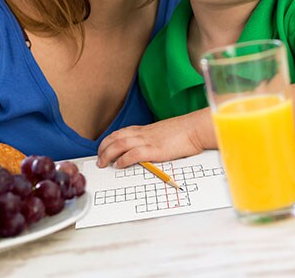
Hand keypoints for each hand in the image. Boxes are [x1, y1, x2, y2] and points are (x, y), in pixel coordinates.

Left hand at [96, 108, 215, 167]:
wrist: (196, 128)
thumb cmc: (184, 132)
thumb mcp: (164, 134)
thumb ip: (154, 140)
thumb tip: (148, 151)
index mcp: (145, 129)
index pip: (121, 132)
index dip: (109, 140)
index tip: (103, 148)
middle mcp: (143, 133)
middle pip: (116, 137)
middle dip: (104, 148)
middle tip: (99, 159)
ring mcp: (148, 140)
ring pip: (120, 144)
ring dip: (108, 154)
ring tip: (103, 163)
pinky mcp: (154, 149)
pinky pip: (133, 153)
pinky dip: (123, 160)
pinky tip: (119, 165)